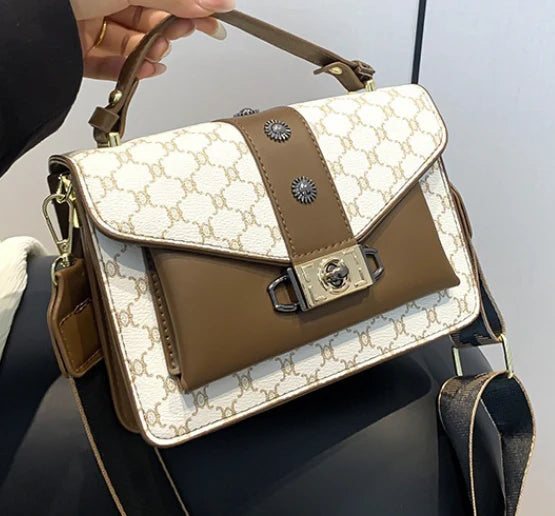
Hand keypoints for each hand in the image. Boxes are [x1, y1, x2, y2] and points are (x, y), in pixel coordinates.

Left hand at [69, 0, 234, 79]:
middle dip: (167, 28)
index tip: (213, 16)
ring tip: (158, 50)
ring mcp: (87, 26)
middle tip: (184, 32)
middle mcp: (98, 0)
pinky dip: (130, 69)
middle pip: (146, 18)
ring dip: (150, 50)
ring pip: (131, 44)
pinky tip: (146, 68)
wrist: (30, 24)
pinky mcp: (77, 54)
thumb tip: (211, 2)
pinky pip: (111, 65)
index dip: (189, 5)